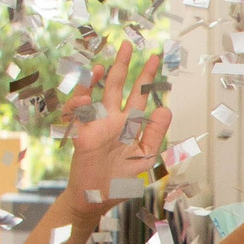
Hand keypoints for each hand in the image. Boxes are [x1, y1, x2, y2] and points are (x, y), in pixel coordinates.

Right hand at [63, 42, 170, 212]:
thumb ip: (155, 134)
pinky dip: (79, 102)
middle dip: (123, 65)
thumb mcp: (144, 158)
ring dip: (98, 78)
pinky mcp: (81, 133)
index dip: (147, 78)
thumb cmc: (120, 181)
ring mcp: (97, 125)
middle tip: (128, 44)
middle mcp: (114, 120)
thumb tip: (165, 108)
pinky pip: (78, 113)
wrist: (96, 199)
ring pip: (97, 94)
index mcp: (132, 125)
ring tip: (104, 64)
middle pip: (118, 86)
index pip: (140, 96)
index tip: (155, 58)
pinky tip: (85, 96)